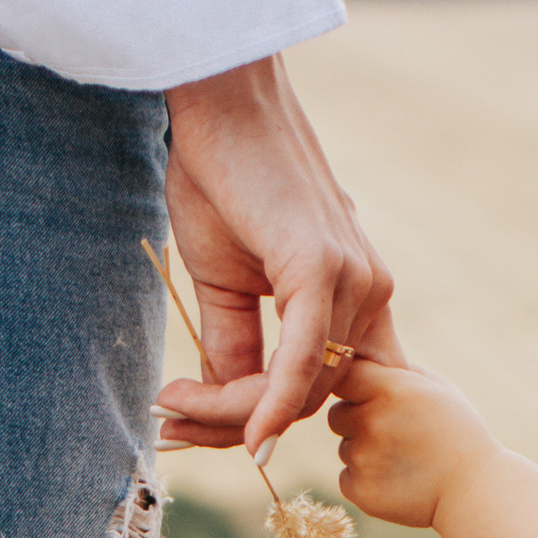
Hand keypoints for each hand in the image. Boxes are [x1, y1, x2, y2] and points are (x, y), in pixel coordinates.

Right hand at [157, 58, 392, 461]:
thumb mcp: (226, 278)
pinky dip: (272, 403)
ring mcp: (353, 281)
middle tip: (169, 418)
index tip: (190, 423)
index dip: (260, 418)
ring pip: (300, 388)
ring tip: (169, 403)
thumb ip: (237, 344)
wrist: (220, 102)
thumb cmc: (223, 178)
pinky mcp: (322, 270)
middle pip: (308, 396)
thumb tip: (228, 409)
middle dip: (237, 421)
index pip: (318, 385)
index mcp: (354, 296)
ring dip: (231, 410)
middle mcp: (368, 293)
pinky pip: (301, 361)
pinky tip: (247, 435)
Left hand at [329, 349, 498, 533]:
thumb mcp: (437, 389)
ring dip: (366, 452)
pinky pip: (348, 477)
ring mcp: (362, 458)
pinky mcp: (359, 491)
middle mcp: (371, 421)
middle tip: (396, 434)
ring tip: (405, 459)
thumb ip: (395, 372)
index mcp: (389, 389)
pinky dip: (367, 480)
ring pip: (345, 448)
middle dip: (359, 421)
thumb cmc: (459, 433)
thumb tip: (359, 360)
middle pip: (337, 415)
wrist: (476, 490)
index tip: (374, 400)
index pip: (344, 377)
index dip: (357, 388)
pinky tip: (398, 480)